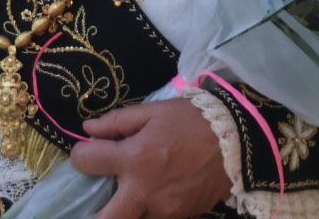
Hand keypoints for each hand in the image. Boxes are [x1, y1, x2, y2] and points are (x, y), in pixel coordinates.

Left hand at [69, 98, 231, 218]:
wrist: (238, 141)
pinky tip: (151, 195)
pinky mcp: (180, 217)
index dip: (80, 155)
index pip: (87, 163)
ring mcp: (163, 209)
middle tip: (91, 201)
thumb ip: (117, 122)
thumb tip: (88, 129)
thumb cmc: (193, 120)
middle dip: (93, 214)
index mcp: (135, 158)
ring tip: (127, 193)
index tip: (85, 153)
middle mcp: (144, 190)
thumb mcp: (154, 111)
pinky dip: (147, 210)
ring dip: (124, 210)